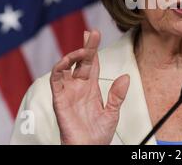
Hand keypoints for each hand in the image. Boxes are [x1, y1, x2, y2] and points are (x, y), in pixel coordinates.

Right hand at [50, 30, 129, 144]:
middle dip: (86, 46)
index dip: (92, 49)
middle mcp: (78, 87)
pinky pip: (56, 81)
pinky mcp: (59, 99)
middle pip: (80, 61)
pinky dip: (59, 69)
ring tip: (83, 50)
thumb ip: (117, 95)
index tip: (94, 33)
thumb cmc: (98, 134)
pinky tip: (66, 61)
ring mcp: (68, 92)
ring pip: (66, 67)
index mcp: (91, 88)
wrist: (88, 149)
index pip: (91, 63)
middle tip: (92, 33)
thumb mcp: (113, 112)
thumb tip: (125, 76)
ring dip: (73, 56)